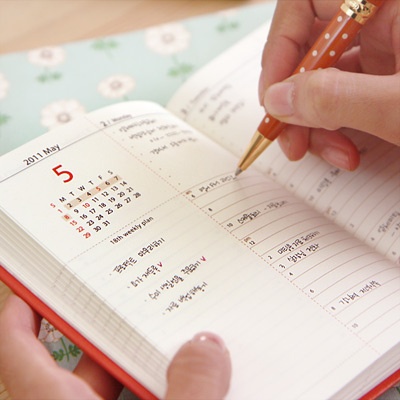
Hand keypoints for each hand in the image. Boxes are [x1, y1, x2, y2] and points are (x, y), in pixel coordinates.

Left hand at [0, 294, 230, 399]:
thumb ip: (190, 391)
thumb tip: (208, 345)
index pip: (18, 349)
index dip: (22, 311)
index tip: (37, 278)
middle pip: (81, 361)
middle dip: (112, 325)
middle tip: (139, 291)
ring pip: (117, 386)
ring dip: (147, 361)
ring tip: (183, 330)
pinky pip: (145, 399)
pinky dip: (166, 388)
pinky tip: (200, 379)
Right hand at [259, 0, 399, 169]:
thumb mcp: (399, 106)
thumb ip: (336, 98)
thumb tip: (277, 99)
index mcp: (388, 3)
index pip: (306, 3)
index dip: (281, 47)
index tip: (274, 97)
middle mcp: (380, 21)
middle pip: (308, 48)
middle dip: (294, 100)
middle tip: (290, 139)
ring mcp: (383, 50)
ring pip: (320, 80)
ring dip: (313, 123)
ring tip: (332, 154)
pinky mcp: (383, 79)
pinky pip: (339, 99)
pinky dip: (333, 128)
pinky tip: (345, 151)